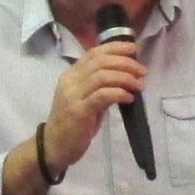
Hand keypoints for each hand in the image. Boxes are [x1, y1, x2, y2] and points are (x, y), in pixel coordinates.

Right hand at [42, 40, 145, 173]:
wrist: (53, 147)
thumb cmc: (72, 123)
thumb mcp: (85, 99)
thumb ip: (99, 86)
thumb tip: (125, 75)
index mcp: (71, 74)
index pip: (94, 53)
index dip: (115, 48)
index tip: (133, 49)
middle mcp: (70, 81)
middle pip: (101, 61)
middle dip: (125, 63)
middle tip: (141, 71)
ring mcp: (73, 95)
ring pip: (102, 76)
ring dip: (125, 77)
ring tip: (139, 85)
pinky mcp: (79, 111)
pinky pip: (102, 95)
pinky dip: (119, 93)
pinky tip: (129, 97)